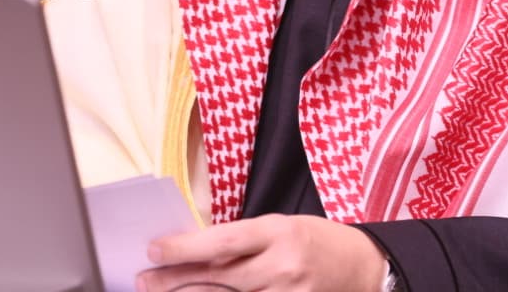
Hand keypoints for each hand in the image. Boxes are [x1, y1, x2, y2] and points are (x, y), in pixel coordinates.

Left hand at [136, 213, 387, 291]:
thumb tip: (194, 253)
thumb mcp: (281, 226)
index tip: (154, 250)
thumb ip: (242, 241)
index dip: (185, 248)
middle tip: (144, 281)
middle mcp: (283, 266)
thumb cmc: (315, 241)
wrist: (363, 268)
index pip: (223, 242)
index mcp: (279, 232)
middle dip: (175, 281)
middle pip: (218, 279)